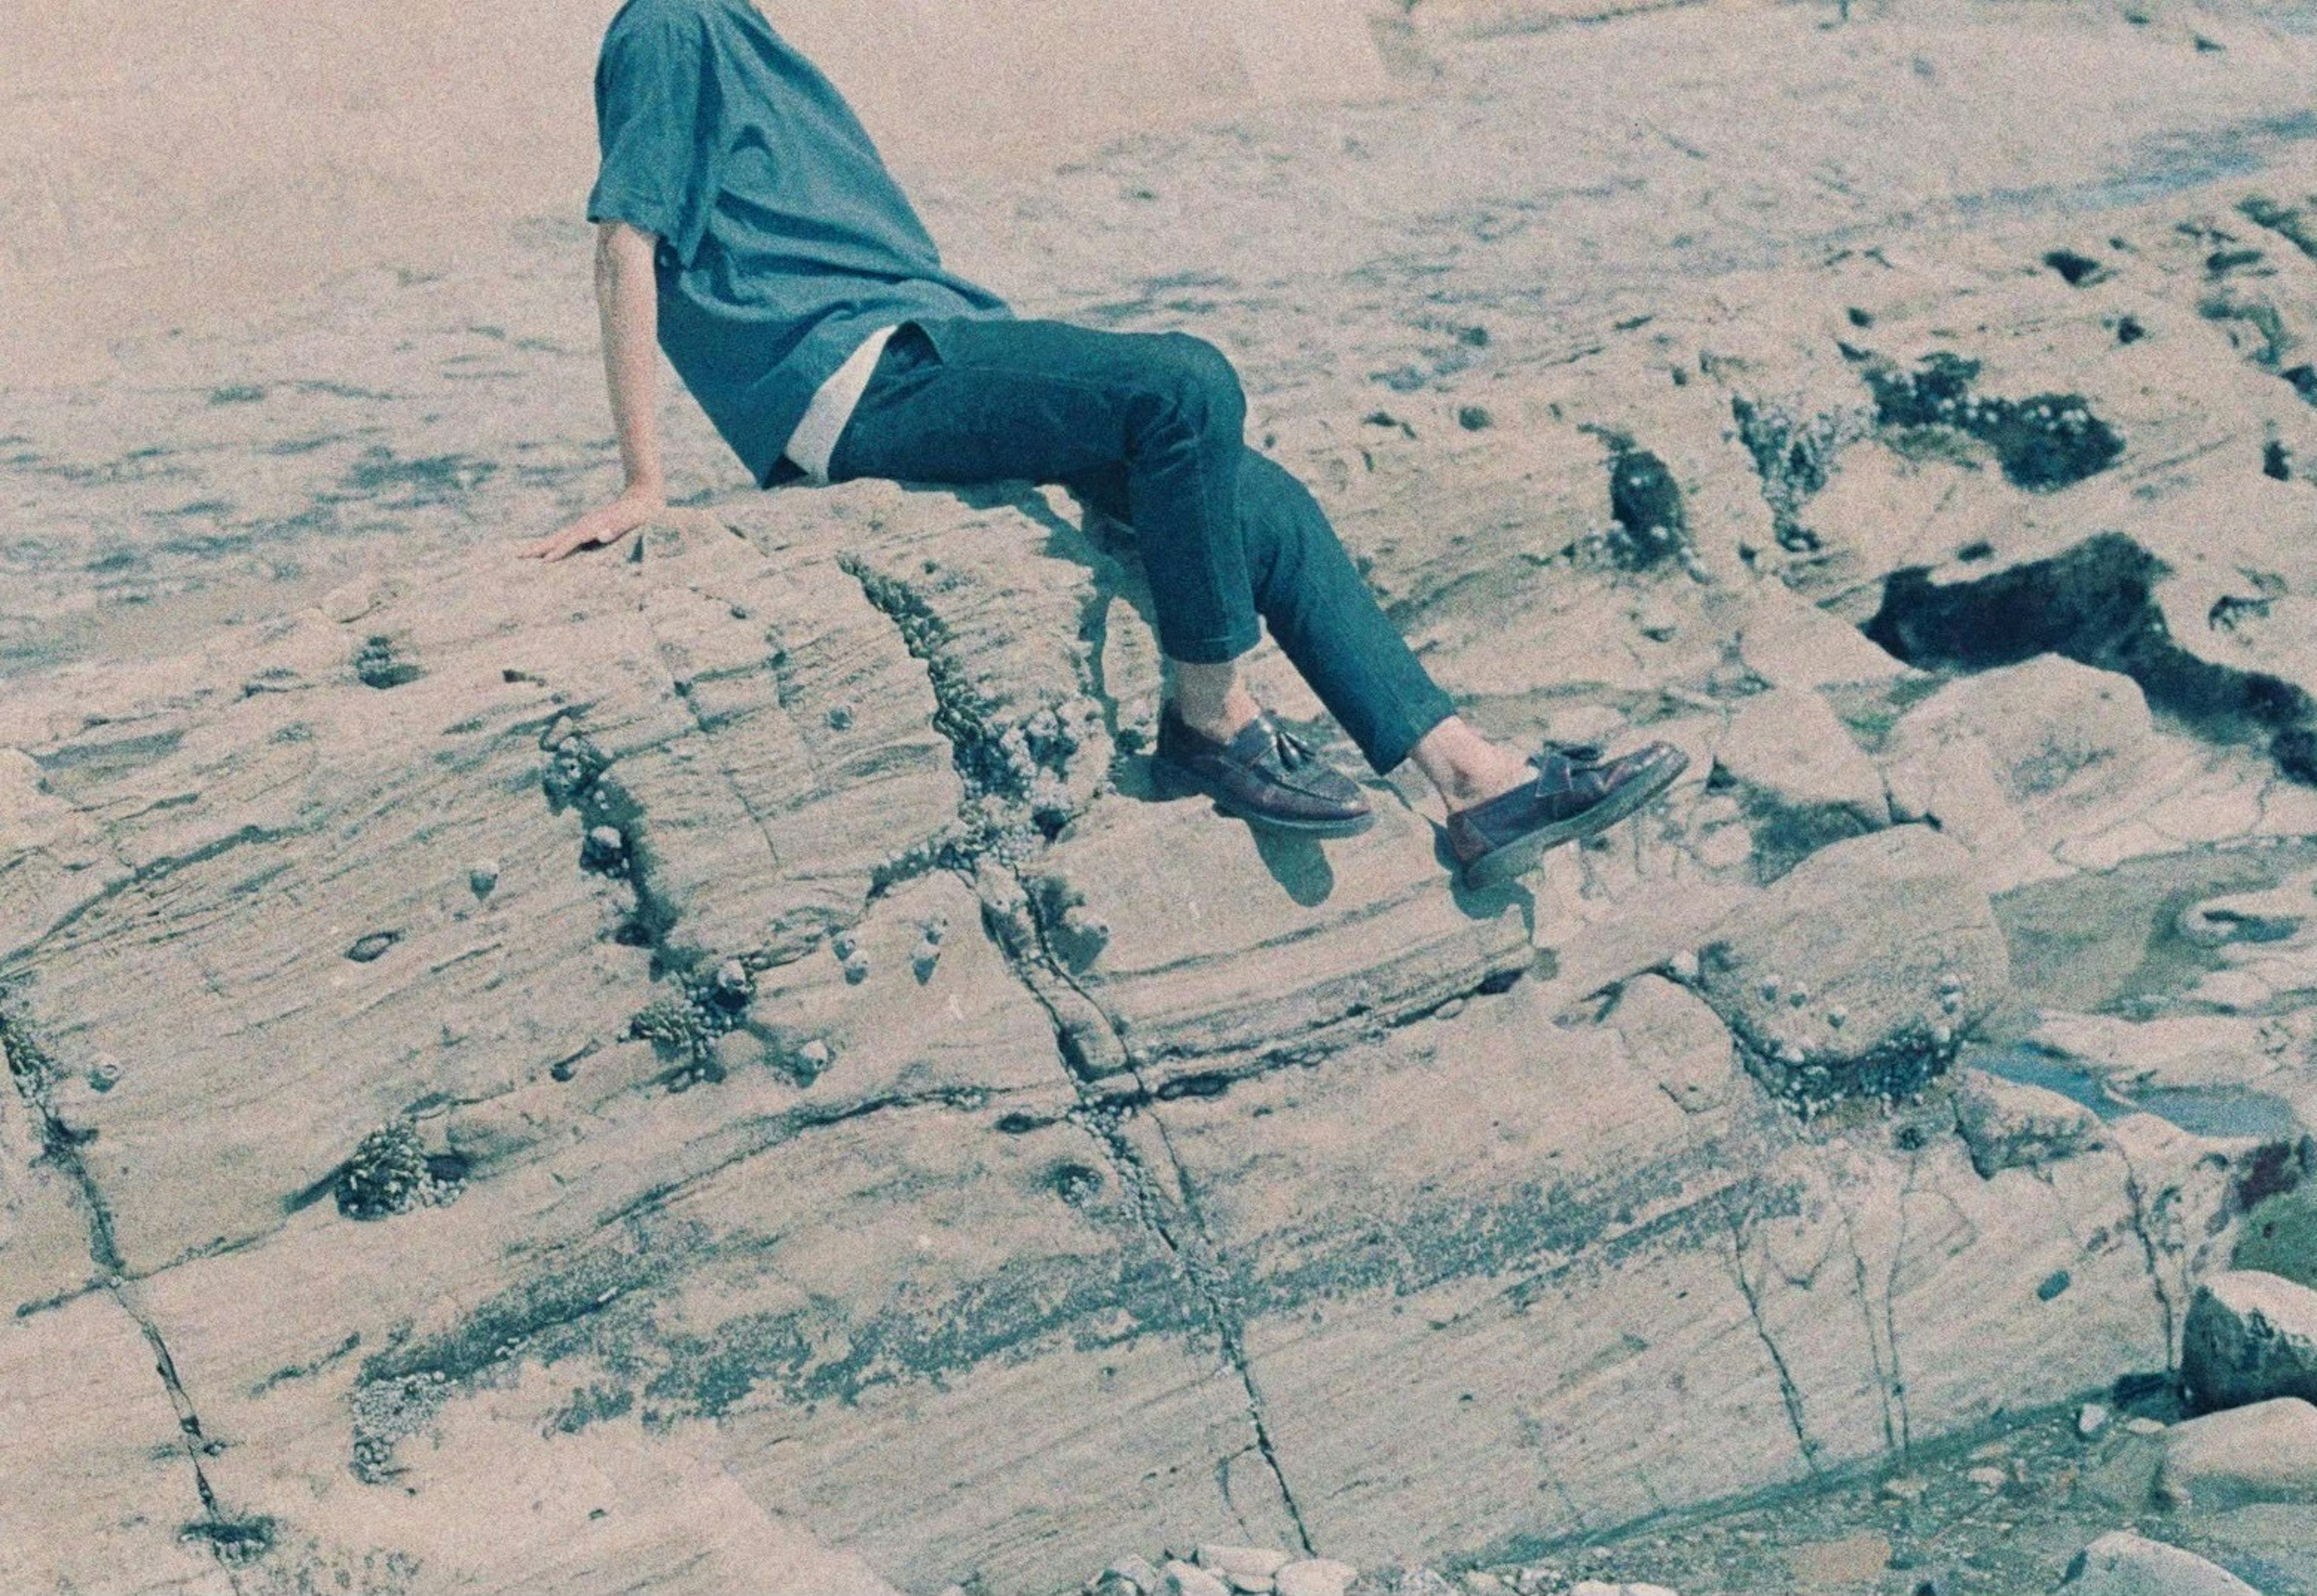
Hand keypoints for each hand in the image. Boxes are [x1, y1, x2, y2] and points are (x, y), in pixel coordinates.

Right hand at [522, 482, 666, 560]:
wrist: (642, 496)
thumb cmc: (640, 514)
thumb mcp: (633, 522)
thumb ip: (617, 529)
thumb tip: (601, 535)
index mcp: (594, 526)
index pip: (572, 541)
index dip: (560, 551)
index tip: (544, 561)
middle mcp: (585, 525)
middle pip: (557, 538)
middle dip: (538, 548)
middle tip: (517, 556)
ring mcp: (585, 525)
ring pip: (558, 537)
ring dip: (541, 546)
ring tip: (524, 554)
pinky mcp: (588, 528)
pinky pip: (566, 538)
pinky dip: (554, 545)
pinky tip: (548, 551)